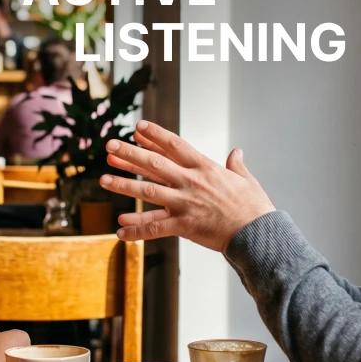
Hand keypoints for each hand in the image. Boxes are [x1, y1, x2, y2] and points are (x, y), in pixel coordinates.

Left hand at [99, 120, 275, 251]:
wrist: (257, 233)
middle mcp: (191, 182)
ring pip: (147, 191)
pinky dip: (136, 230)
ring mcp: (185, 203)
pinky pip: (155, 227)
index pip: (175, 145)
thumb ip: (236, 165)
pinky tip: (120, 231)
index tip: (138, 127)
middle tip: (109, 146)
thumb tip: (237, 152)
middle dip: (129, 154)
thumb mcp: (246, 179)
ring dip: (123, 185)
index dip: (155, 135)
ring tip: (103, 180)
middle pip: (154, 163)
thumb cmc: (254, 207)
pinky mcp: (184, 225)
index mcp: (205, 167)